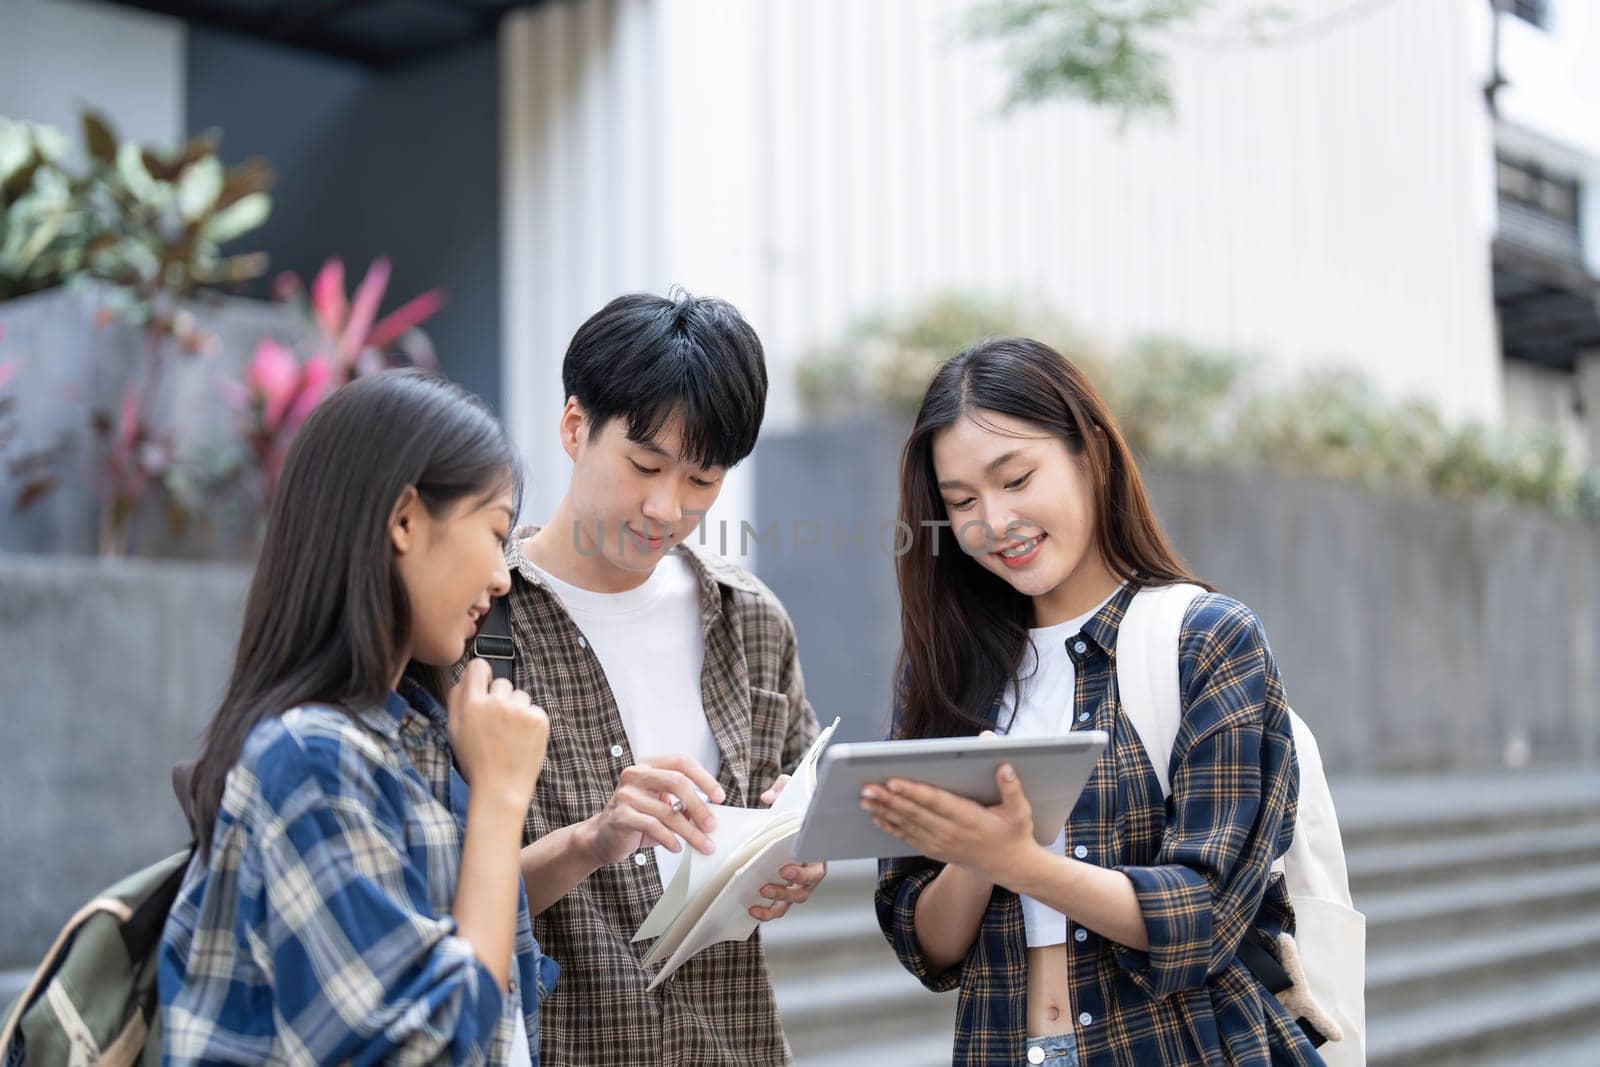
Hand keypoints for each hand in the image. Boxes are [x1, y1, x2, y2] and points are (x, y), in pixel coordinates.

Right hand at [447, 659, 548, 805]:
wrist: (501, 788)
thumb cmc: (475, 762)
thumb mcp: (454, 731)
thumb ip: (456, 699)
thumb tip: (465, 677)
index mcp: (471, 704)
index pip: (478, 667)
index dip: (482, 675)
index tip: (485, 685)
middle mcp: (496, 703)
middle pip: (502, 682)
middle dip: (500, 698)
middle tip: (497, 725)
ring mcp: (520, 710)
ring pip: (520, 695)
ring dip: (517, 709)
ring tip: (510, 735)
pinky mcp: (539, 718)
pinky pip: (534, 709)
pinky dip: (531, 722)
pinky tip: (522, 740)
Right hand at [581, 755, 725, 866]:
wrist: (601, 838)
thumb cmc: (636, 820)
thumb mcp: (662, 807)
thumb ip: (683, 805)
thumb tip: (712, 814)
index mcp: (649, 765)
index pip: (682, 762)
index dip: (704, 778)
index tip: (720, 796)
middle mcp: (635, 774)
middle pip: (677, 782)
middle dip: (699, 806)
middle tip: (712, 825)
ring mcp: (626, 794)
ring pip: (667, 811)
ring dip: (690, 831)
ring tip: (703, 844)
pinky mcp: (620, 815)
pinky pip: (652, 826)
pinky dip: (669, 839)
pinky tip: (676, 847)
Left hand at [750, 774, 827, 921]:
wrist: (794, 819)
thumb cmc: (796, 809)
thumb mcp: (792, 792)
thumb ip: (783, 788)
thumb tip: (769, 797)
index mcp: (816, 852)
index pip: (816, 868)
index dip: (803, 873)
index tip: (786, 868)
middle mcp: (810, 871)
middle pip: (805, 889)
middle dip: (787, 890)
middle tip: (768, 884)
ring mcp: (798, 884)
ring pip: (792, 900)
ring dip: (777, 901)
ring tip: (760, 892)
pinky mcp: (785, 891)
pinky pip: (779, 907)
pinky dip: (767, 911)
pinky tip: (753, 908)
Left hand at [860, 764, 1034, 880]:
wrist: (1012, 868)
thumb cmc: (1015, 834)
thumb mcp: (1021, 810)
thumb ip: (1012, 786)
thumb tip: (1004, 764)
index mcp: (970, 818)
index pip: (936, 802)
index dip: (913, 792)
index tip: (893, 781)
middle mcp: (951, 832)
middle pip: (914, 813)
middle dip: (888, 799)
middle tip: (866, 787)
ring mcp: (941, 844)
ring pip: (907, 825)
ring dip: (884, 811)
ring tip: (864, 799)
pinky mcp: (936, 850)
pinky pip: (909, 838)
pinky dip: (891, 827)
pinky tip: (877, 816)